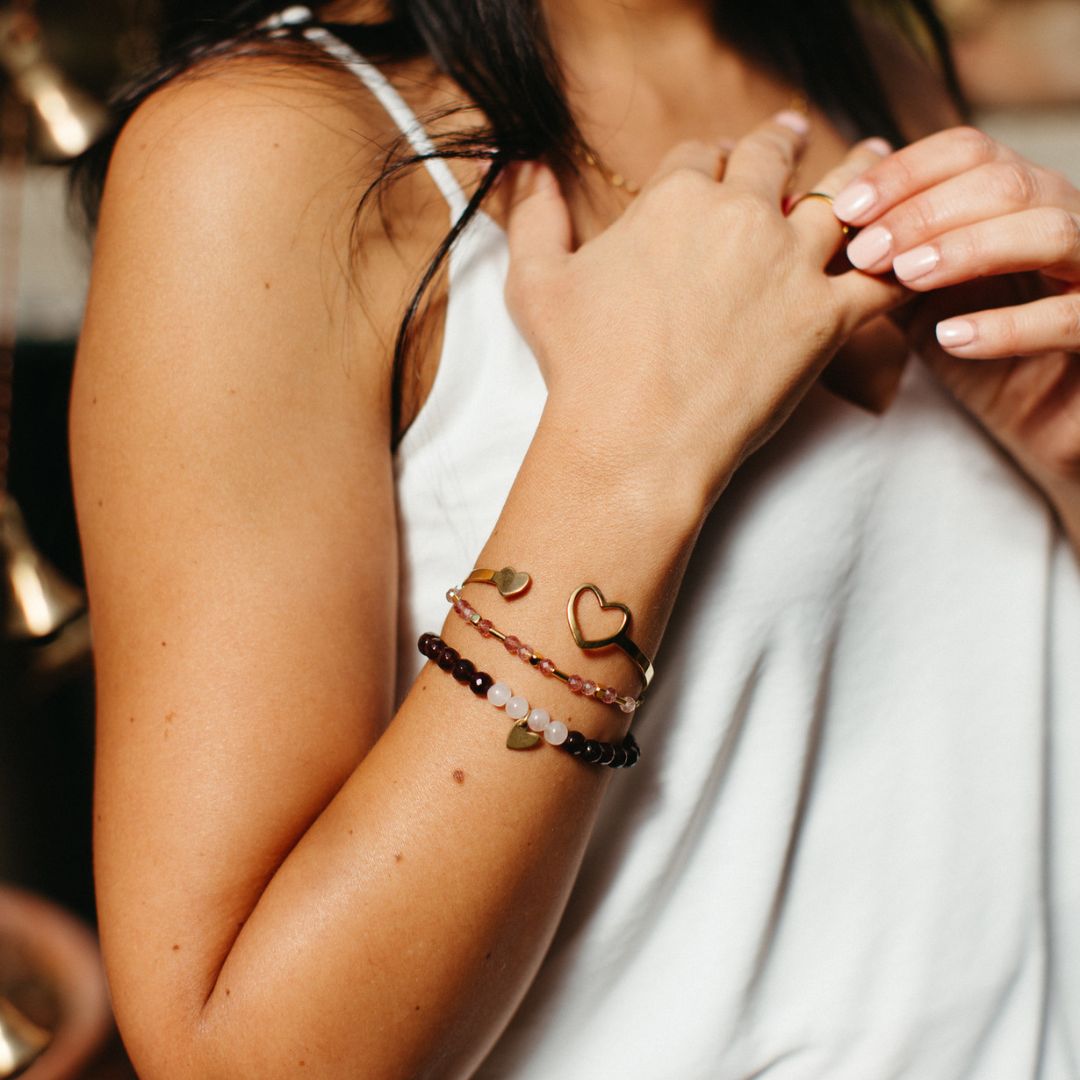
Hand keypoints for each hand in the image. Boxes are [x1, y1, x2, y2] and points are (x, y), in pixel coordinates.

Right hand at [505, 115, 902, 511]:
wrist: (634, 439)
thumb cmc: (580, 366)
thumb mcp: (536, 283)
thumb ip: (534, 217)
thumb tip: (528, 168)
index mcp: (674, 199)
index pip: (699, 156)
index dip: (708, 158)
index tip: (714, 163)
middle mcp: (740, 216)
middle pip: (772, 161)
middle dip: (780, 144)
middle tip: (792, 137)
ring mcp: (790, 265)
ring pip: (844, 200)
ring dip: (863, 175)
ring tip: (878, 159)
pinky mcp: (827, 319)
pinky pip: (881, 278)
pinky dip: (901, 260)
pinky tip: (913, 250)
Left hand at [831, 126, 1079, 494]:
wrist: (1040, 419)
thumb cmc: (977, 351)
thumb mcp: (918, 297)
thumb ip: (886, 259)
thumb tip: (813, 230)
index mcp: (1017, 198)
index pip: (968, 151)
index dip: (905, 172)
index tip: (845, 207)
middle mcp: (1062, 217)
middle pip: (1004, 182)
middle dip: (924, 212)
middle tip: (862, 252)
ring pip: (1048, 232)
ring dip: (967, 249)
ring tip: (906, 278)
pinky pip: (1072, 316)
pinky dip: (1009, 325)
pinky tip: (950, 337)